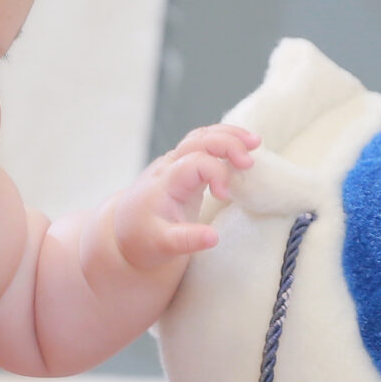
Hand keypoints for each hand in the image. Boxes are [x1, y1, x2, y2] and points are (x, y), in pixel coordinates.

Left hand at [113, 125, 257, 268]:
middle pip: (199, 139)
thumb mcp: (162, 246)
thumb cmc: (143, 238)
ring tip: (255, 142)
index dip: (216, 173)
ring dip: (229, 135)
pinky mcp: (184, 166)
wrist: (125, 231)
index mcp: (165, 183)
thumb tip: (215, 238)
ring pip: (202, 135)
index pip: (195, 162)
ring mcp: (176, 163)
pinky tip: (243, 145)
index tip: (225, 196)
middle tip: (249, 162)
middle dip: (227, 144)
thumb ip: (187, 241)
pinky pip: (203, 142)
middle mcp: (169, 166)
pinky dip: (224, 139)